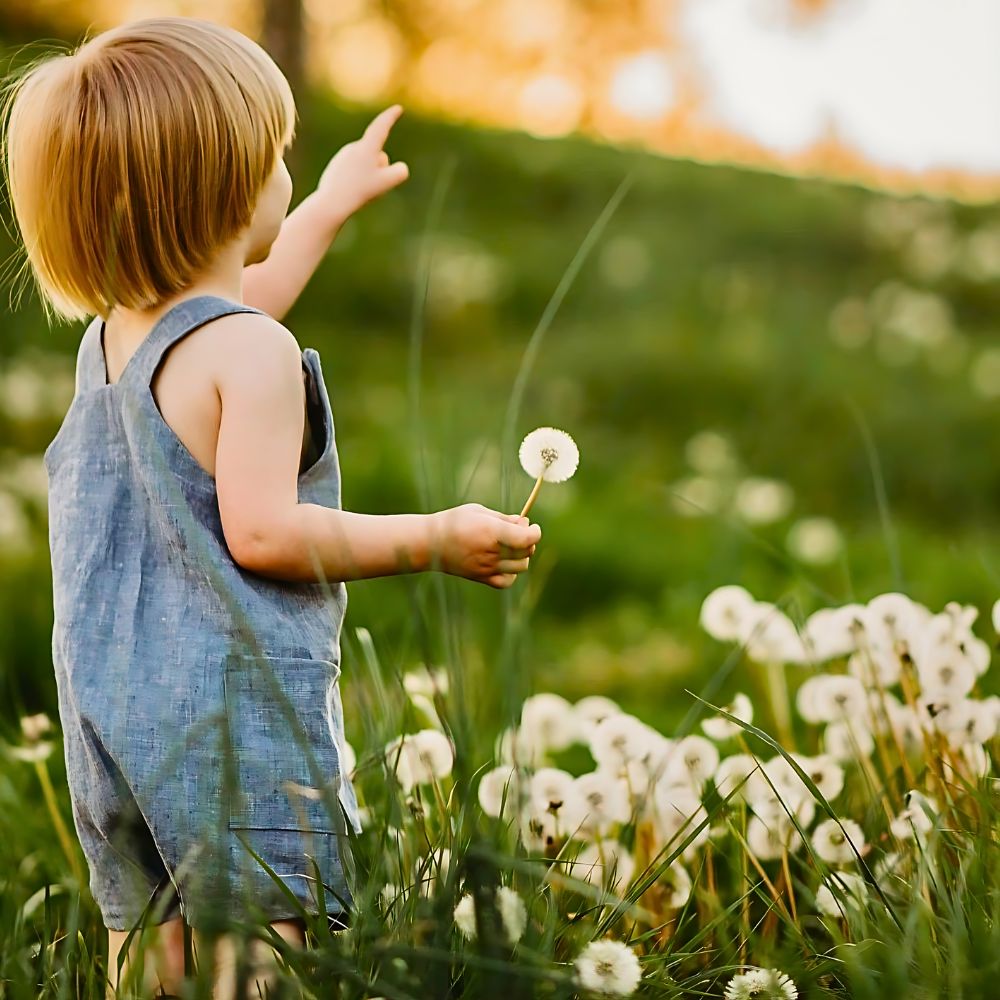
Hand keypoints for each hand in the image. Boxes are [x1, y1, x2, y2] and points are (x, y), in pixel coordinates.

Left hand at [314, 104, 408, 227]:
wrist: (331, 202)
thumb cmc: (360, 191)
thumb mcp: (388, 182)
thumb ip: (400, 172)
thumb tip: (400, 167)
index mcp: (366, 147)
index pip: (381, 126)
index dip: (391, 117)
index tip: (398, 109)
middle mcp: (353, 147)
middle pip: (378, 156)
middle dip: (380, 168)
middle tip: (371, 186)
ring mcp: (343, 156)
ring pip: (366, 164)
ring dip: (368, 176)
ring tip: (358, 190)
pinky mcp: (336, 166)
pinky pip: (354, 171)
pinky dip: (356, 180)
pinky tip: (348, 191)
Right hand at [427, 503, 540, 588]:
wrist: (430, 542)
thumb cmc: (454, 521)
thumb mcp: (479, 511)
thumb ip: (504, 518)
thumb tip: (524, 524)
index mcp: (492, 532)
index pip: (528, 538)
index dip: (535, 531)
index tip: (531, 526)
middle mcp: (492, 552)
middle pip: (527, 551)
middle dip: (528, 540)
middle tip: (518, 530)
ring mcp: (487, 567)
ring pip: (521, 567)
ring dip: (522, 556)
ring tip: (510, 545)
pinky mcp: (481, 577)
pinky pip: (507, 581)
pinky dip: (511, 573)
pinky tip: (504, 563)